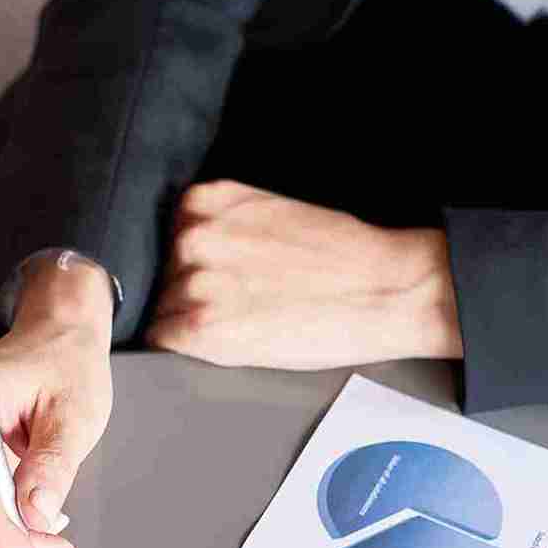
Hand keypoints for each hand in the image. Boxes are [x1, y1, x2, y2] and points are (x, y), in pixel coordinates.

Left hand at [144, 181, 462, 367]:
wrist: (385, 288)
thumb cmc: (342, 255)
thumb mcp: (271, 211)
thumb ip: (222, 221)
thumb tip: (188, 246)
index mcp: (207, 201)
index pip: (165, 234)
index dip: (190, 261)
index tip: (216, 273)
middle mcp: (193, 236)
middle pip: (162, 272)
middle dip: (189, 288)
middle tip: (237, 301)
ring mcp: (194, 281)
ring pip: (162, 307)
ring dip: (190, 319)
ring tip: (243, 320)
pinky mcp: (201, 326)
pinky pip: (162, 340)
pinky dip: (186, 346)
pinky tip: (225, 341)